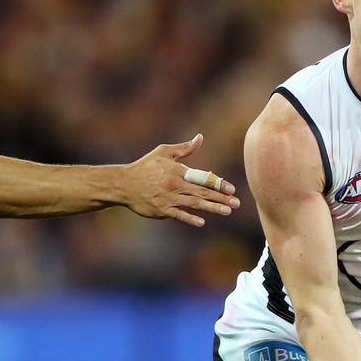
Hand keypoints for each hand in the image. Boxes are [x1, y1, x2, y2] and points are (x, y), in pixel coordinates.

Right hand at [119, 134, 239, 226]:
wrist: (123, 183)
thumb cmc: (145, 166)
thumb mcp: (164, 152)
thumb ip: (184, 148)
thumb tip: (200, 138)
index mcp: (178, 170)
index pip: (203, 178)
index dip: (218, 184)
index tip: (232, 189)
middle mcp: (175, 184)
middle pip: (202, 192)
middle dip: (221, 198)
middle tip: (237, 204)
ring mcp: (168, 198)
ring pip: (194, 204)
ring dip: (212, 208)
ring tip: (227, 211)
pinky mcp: (161, 209)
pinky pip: (178, 215)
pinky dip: (189, 218)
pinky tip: (201, 222)